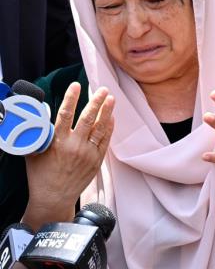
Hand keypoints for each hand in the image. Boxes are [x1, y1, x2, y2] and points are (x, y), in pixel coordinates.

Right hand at [23, 83, 114, 228]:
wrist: (54, 198)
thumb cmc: (41, 175)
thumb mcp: (34, 153)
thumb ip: (40, 135)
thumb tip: (41, 118)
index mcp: (57, 142)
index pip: (65, 114)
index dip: (71, 98)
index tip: (76, 85)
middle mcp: (74, 146)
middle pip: (88, 118)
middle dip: (96, 102)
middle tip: (102, 89)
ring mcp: (87, 153)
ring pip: (100, 128)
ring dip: (107, 112)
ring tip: (111, 98)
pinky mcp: (96, 161)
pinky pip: (105, 141)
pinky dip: (109, 128)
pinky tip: (112, 118)